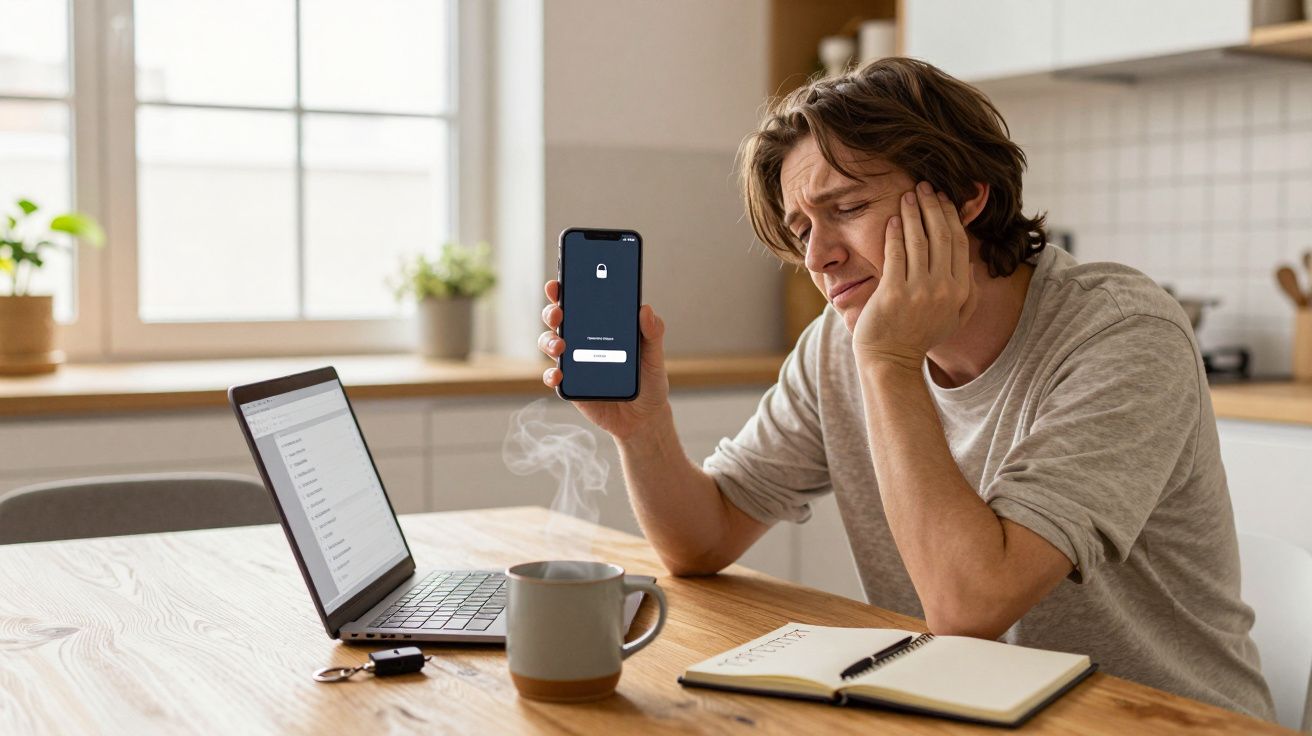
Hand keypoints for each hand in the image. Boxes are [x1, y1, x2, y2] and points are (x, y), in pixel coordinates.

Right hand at [538, 280, 672, 439]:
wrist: (644, 417)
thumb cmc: (649, 380)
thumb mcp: (655, 356)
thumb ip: (652, 333)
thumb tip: (646, 309)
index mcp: (602, 325)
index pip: (580, 301)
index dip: (565, 289)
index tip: (558, 283)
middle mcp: (583, 339)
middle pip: (559, 319)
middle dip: (552, 311)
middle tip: (558, 312)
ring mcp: (574, 362)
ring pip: (550, 343)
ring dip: (549, 341)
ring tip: (560, 346)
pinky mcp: (571, 385)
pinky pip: (553, 377)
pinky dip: (551, 375)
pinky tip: (558, 375)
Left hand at [852, 181, 976, 369]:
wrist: (891, 360)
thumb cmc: (919, 337)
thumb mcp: (954, 319)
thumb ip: (968, 293)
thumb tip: (970, 263)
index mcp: (960, 291)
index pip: (958, 244)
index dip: (951, 217)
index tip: (943, 199)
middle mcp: (943, 289)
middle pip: (941, 236)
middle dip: (933, 207)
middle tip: (925, 187)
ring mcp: (918, 291)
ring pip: (918, 241)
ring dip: (912, 213)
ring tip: (908, 195)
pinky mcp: (892, 293)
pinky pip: (895, 255)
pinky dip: (894, 234)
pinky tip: (891, 219)